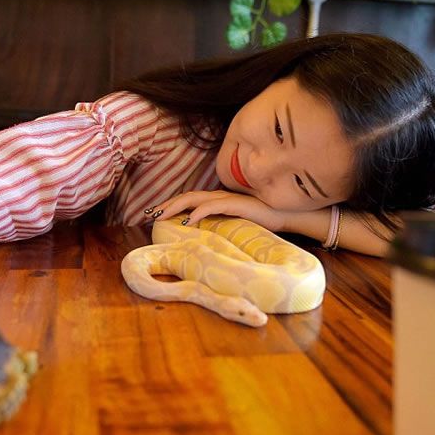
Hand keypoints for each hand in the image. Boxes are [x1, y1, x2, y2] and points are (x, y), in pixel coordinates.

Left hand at [151, 190, 287, 230]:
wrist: (284, 215)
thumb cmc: (260, 221)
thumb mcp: (233, 225)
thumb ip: (218, 227)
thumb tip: (202, 238)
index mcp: (216, 201)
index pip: (188, 200)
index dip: (171, 205)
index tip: (154, 214)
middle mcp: (218, 197)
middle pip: (186, 197)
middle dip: (167, 205)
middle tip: (150, 214)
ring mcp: (226, 199)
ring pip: (195, 199)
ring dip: (176, 206)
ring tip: (161, 215)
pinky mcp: (236, 204)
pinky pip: (213, 206)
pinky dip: (199, 212)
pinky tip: (188, 220)